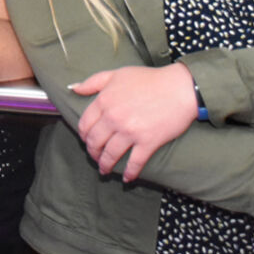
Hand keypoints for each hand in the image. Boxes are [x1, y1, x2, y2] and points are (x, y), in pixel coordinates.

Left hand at [72, 63, 198, 180]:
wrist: (180, 89)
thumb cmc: (149, 80)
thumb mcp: (117, 74)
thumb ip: (93, 82)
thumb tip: (74, 88)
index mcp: (104, 101)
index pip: (85, 124)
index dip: (83, 135)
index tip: (86, 140)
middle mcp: (113, 118)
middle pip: (95, 141)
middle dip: (92, 152)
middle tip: (94, 157)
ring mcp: (130, 132)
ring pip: (110, 154)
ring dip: (105, 165)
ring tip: (104, 170)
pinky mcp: (147, 143)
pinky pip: (134, 162)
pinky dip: (129, 173)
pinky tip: (127, 178)